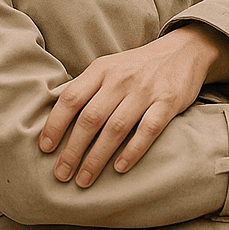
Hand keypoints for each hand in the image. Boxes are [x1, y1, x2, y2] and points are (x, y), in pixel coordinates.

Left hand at [39, 23, 228, 187]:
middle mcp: (121, 78)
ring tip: (84, 179)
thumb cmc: (138, 66)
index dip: (55, 124)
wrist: (183, 50)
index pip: (71, 98)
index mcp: (102, 68)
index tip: (45, 149)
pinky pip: (148, 130)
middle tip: (61, 173)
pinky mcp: (167, 102)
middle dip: (73, 150)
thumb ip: (87, 87)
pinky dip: (132, 151)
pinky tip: (119, 168)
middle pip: (90, 118)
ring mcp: (145, 90)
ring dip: (97, 157)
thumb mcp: (110, 66)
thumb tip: (55, 115)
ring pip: (115, 128)